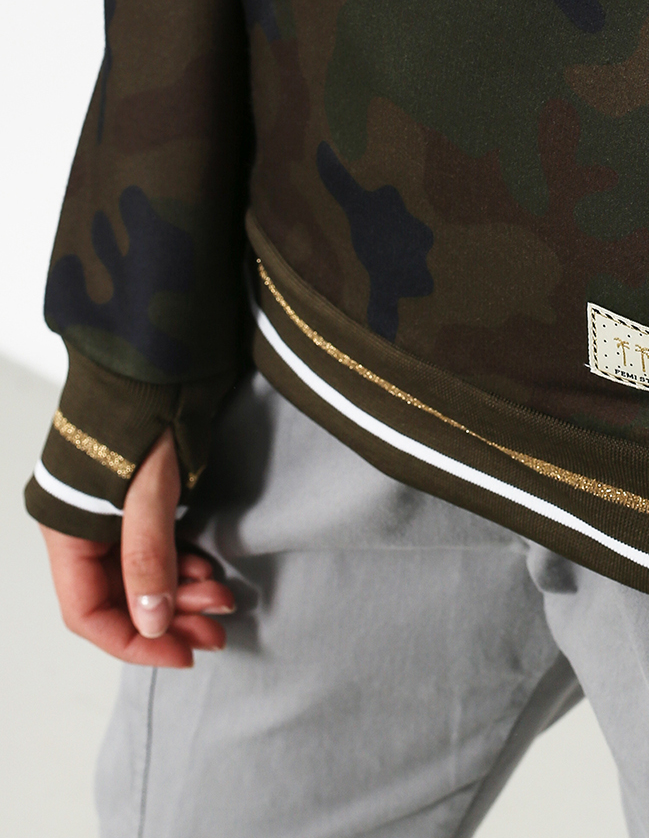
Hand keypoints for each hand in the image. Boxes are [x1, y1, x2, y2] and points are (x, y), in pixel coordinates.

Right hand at [40, 429, 234, 667]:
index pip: (89, 613)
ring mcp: (110, 514)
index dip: (135, 642)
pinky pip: (155, 550)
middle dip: (169, 619)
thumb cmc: (146, 408)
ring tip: (223, 599)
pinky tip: (209, 572)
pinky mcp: (138, 498)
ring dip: (181, 595)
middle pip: (119, 599)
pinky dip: (182, 567)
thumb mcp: (150, 488)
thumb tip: (151, 626)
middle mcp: (82, 528)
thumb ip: (147, 557)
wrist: (160, 352)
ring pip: (140, 577)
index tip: (182, 654)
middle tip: (217, 629)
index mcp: (67, 530)